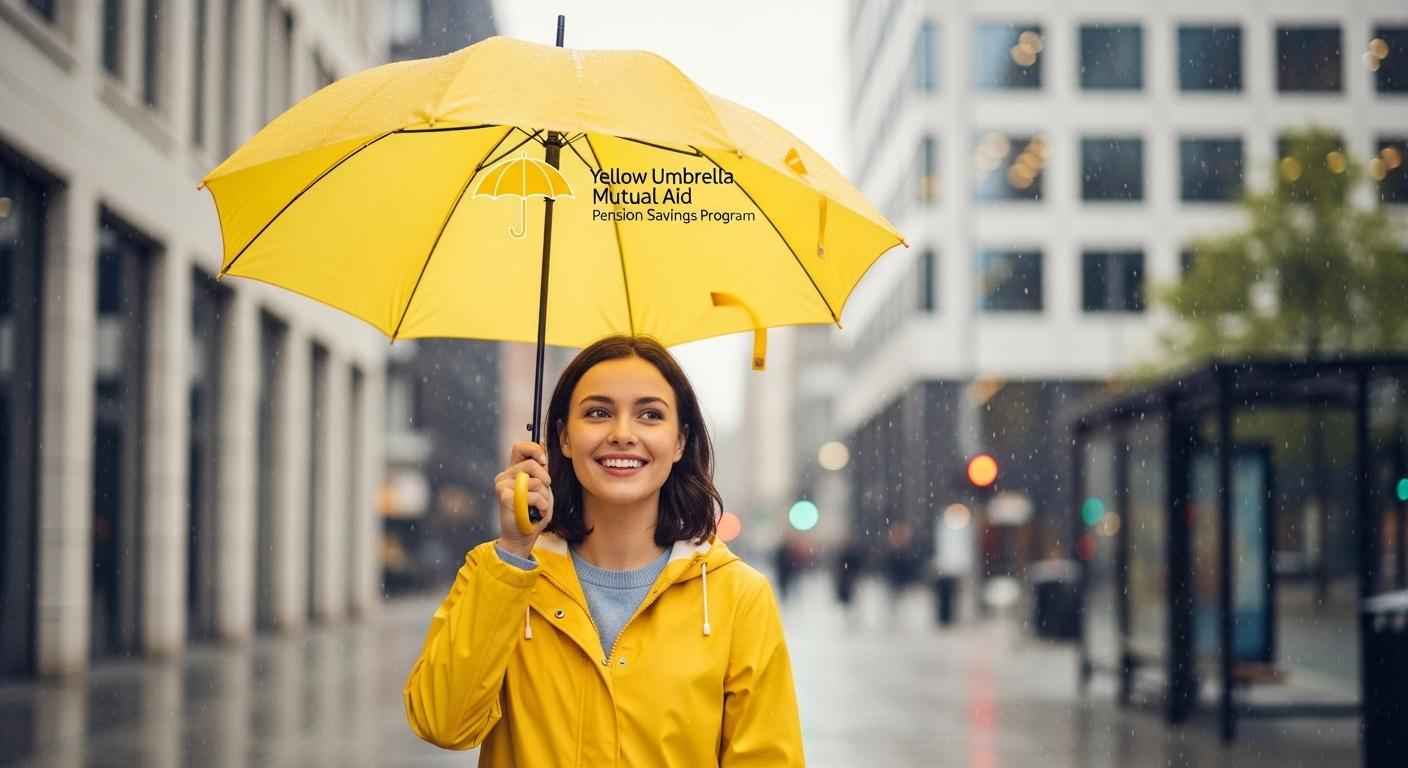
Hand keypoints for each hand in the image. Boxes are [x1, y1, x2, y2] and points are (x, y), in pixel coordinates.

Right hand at [495, 441, 552, 557]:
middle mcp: (505, 475)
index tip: (544, 463)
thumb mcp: (542, 489)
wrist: (522, 536)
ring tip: (539, 506)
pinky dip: (542, 506)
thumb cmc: (533, 512)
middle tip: (544, 493)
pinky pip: (533, 496)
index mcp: (513, 470)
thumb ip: (540, 473)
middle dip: (545, 480)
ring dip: (545, 497)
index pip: (520, 447)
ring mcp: (503, 485)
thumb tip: (543, 460)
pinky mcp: (504, 497)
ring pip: (536, 482)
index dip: (535, 450)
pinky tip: (537, 513)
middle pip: (532, 464)